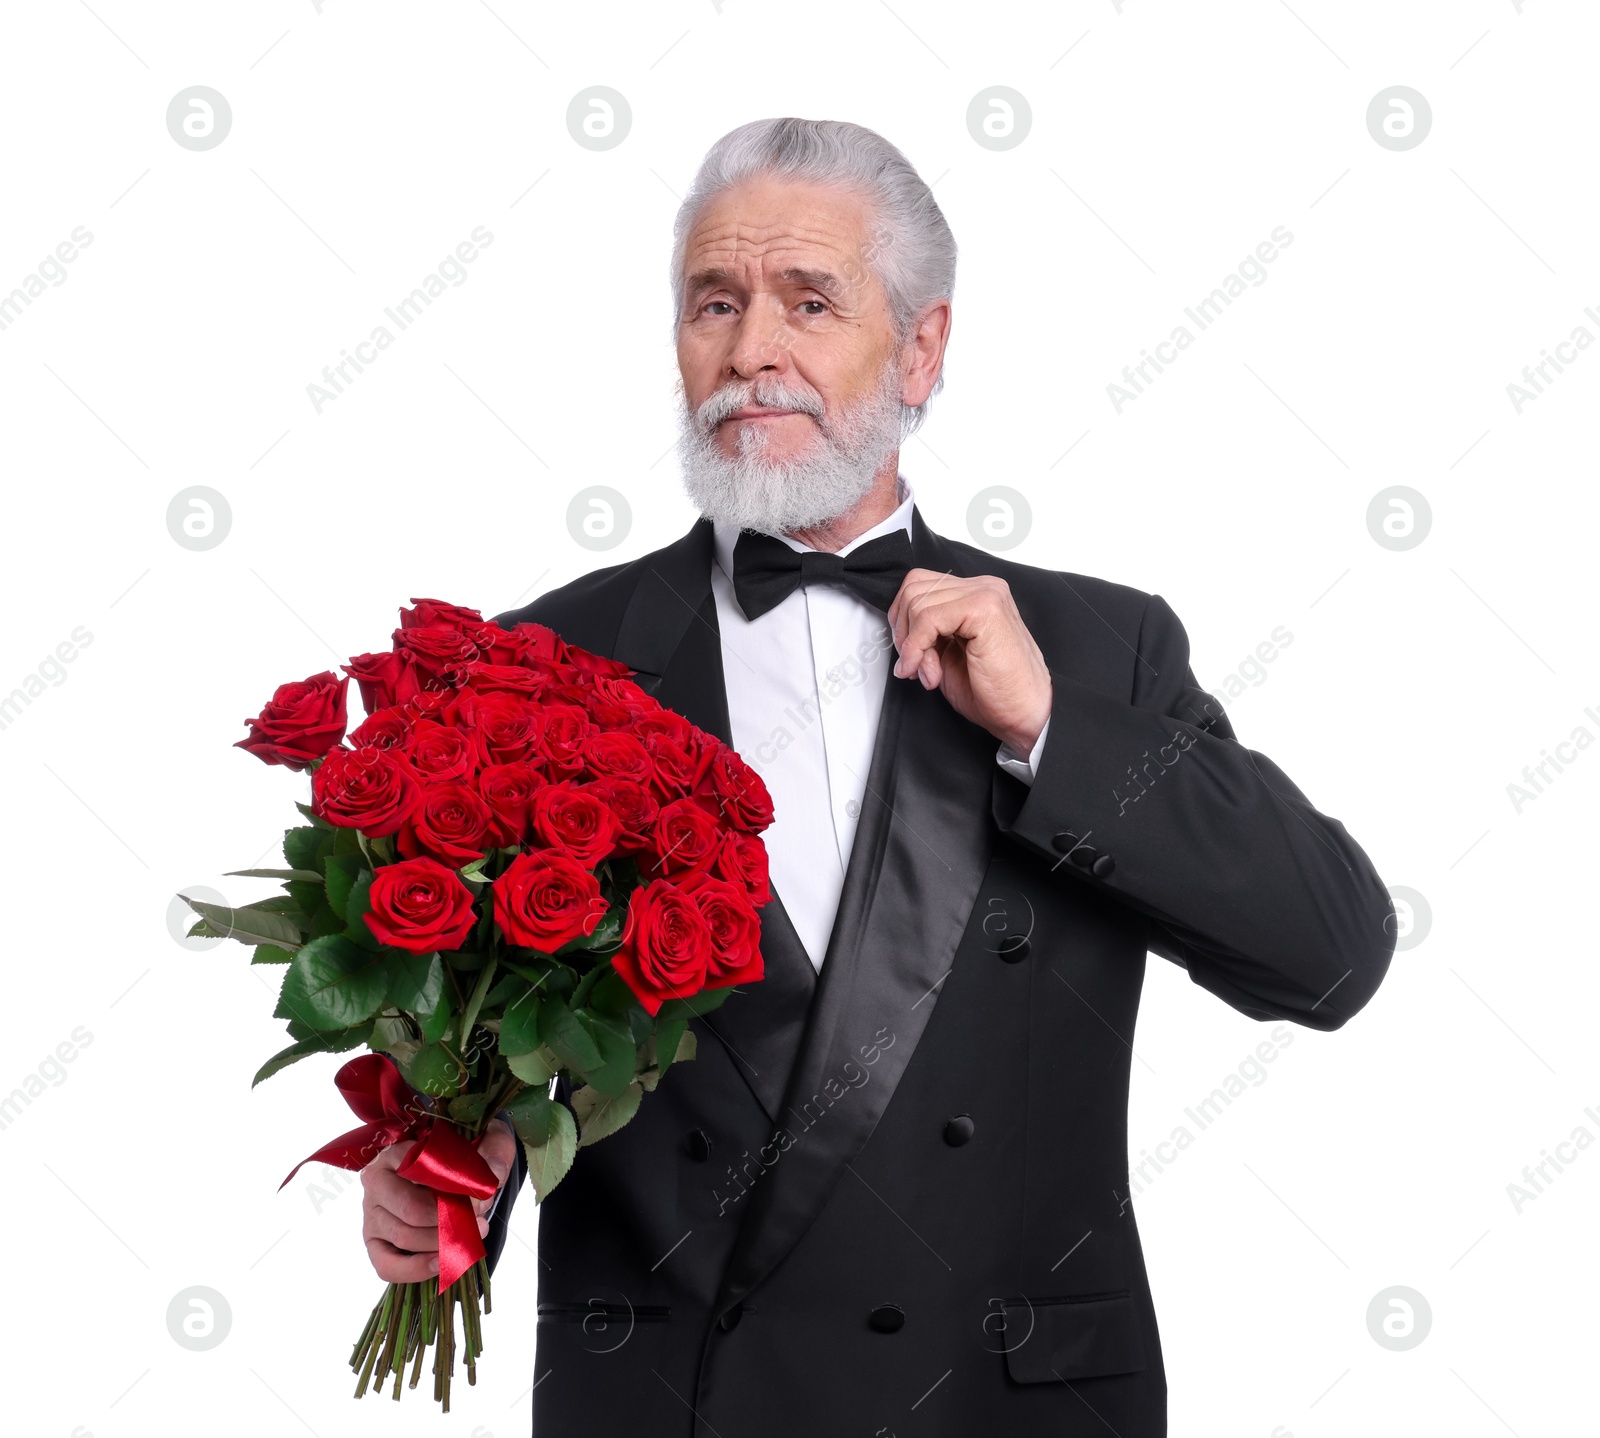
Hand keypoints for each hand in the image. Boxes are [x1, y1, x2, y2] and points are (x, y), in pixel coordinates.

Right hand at [360, 1117, 517, 1283]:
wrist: (457, 1173)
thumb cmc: (465, 1156)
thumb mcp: (486, 1142)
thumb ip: (493, 1152)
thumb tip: (492, 1177)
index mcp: (396, 1152)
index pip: (417, 1170)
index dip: (452, 1187)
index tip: (480, 1197)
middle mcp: (376, 1182)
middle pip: (411, 1210)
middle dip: (449, 1221)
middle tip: (479, 1222)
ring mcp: (372, 1215)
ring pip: (404, 1237)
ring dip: (441, 1244)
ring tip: (470, 1238)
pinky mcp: (375, 1243)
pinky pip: (387, 1266)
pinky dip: (416, 1269)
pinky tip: (443, 1263)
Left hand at [888, 570, 1051, 754]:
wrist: (1027, 715)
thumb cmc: (996, 692)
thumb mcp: (948, 655)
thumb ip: (927, 633)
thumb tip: (899, 627)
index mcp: (975, 594)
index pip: (919, 585)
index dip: (902, 621)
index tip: (908, 656)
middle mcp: (983, 588)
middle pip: (914, 589)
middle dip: (903, 632)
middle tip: (914, 665)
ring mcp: (986, 594)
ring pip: (918, 602)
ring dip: (912, 644)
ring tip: (928, 672)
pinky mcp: (984, 608)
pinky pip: (929, 617)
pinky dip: (917, 648)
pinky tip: (930, 672)